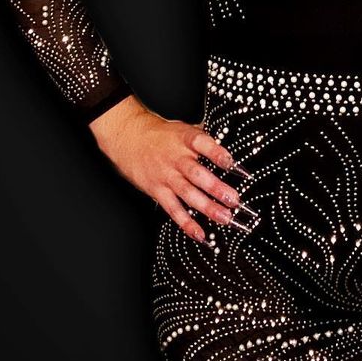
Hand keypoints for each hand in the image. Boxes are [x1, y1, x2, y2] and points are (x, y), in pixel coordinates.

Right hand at [88, 94, 257, 242]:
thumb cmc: (159, 134)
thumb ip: (204, 136)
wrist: (127, 137)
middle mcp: (176, 158)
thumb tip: (227, 138)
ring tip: (224, 218)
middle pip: (197, 174)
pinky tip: (199, 233)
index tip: (231, 163)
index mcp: (184, 139)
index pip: (202, 144)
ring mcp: (166, 175)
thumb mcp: (182, 127)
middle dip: (216, 188)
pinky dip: (186, 222)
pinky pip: (172, 209)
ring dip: (207, 207)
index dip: (217, 153)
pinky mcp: (157, 190)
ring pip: (188, 193)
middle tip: (234, 199)